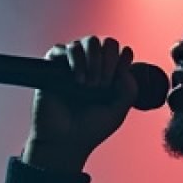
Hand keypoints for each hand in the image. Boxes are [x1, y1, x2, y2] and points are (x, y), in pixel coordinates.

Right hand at [23, 36, 138, 171]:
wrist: (65, 141)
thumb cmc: (91, 128)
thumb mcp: (119, 111)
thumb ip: (129, 87)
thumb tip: (125, 61)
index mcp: (109, 76)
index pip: (120, 52)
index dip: (122, 60)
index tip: (118, 77)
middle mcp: (92, 67)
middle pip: (106, 42)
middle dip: (108, 60)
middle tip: (103, 85)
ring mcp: (73, 65)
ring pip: (88, 41)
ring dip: (94, 60)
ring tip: (90, 84)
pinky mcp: (53, 66)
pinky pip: (64, 47)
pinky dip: (75, 59)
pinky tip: (78, 80)